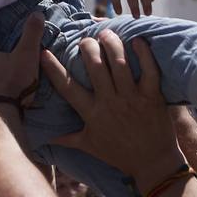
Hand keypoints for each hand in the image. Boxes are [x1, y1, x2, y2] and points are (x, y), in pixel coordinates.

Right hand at [43, 29, 185, 186]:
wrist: (153, 164)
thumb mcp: (89, 146)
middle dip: (87, 47)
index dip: (53, 69)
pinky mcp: (152, 96)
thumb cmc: (119, 154)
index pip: (67, 87)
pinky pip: (149, 70)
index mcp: (91, 113)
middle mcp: (110, 102)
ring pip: (119, 63)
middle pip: (94, 67)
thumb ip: (67, 138)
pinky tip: (137, 40)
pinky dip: (144, 53)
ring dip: (111, 44)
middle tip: (85, 39)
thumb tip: (44, 138)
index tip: (43, 53)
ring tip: (106, 33)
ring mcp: (132, 98)